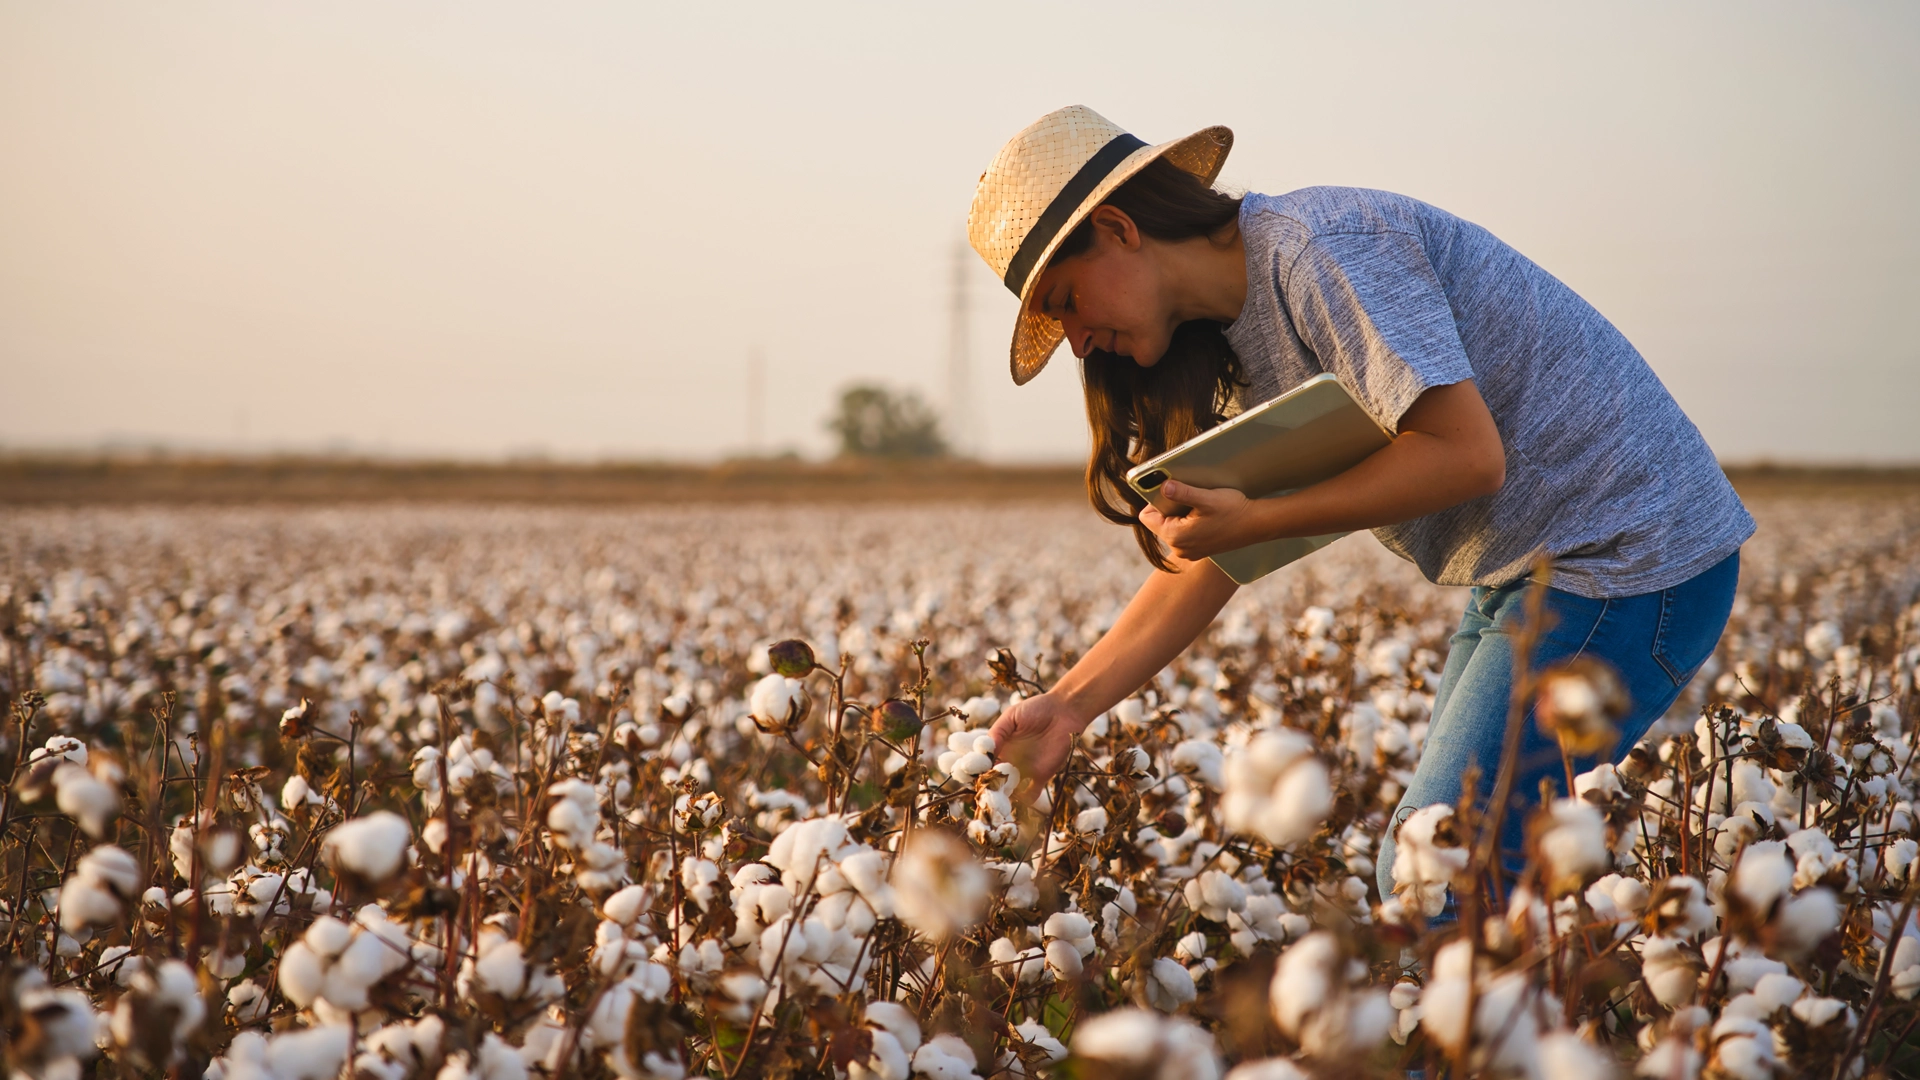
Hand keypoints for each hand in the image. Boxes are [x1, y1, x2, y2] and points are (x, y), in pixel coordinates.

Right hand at [987, 692, 1085, 794]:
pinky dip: (1026, 799)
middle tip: (986, 790)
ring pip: (1010, 790)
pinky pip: (1031, 793)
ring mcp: (1025, 770)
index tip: (973, 775)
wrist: (1064, 711)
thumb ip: (998, 732)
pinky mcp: (1041, 775)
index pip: (985, 764)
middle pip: (995, 780)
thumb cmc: (1036, 709)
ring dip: (1004, 795)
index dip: (978, 771)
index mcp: (1000, 748)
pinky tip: (1021, 798)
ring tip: (1000, 796)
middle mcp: (1010, 761)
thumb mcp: (1012, 716)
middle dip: (990, 787)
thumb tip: (985, 751)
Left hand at [1137, 480, 1257, 560]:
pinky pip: (1184, 533)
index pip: (1147, 518)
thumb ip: (1182, 493)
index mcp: (1176, 536)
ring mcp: (1189, 551)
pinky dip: (1189, 523)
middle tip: (1188, 497)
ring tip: (1199, 506)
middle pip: (1159, 522)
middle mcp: (1179, 548)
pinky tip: (1205, 516)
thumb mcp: (1206, 498)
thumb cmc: (1233, 511)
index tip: (1167, 491)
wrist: (1257, 525)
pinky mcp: (1198, 550)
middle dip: (1169, 508)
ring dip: (1180, 515)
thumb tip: (1163, 486)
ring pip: (1172, 527)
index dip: (1154, 501)